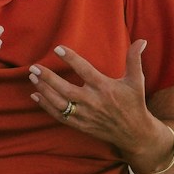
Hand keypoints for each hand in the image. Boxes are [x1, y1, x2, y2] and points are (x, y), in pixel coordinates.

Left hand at [29, 40, 160, 156]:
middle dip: (48, 78)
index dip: (71, 59)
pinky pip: (60, 116)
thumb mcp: (136, 80)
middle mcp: (93, 102)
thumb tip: (141, 40)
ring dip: (44, 90)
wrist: (134, 133)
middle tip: (34, 67)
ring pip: (60, 103)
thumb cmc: (134, 103)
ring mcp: (85, 115)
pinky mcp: (80, 124)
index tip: (57, 48)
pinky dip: (46, 106)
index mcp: (105, 88)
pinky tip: (36, 96)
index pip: (85, 71)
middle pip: (66, 89)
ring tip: (32, 77)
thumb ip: (134, 59)